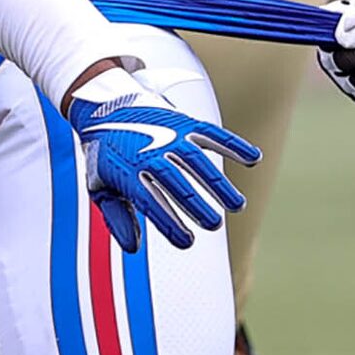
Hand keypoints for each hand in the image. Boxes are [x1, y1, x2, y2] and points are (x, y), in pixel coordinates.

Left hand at [64, 66, 261, 253]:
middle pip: (176, 181)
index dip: (169, 221)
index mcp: (127, 171)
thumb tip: (134, 247)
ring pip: (197, 160)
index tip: (186, 242)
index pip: (150, 200)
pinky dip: (232, 144)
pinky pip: (211, 134)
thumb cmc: (106, 156)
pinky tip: (254, 158)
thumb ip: (116, 217)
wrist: (104, 108)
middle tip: (214, 225)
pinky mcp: (185, 124)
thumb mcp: (99, 187)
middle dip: (195, 203)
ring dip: (218, 182)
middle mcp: (150, 153)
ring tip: (237, 205)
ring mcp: (170, 136)